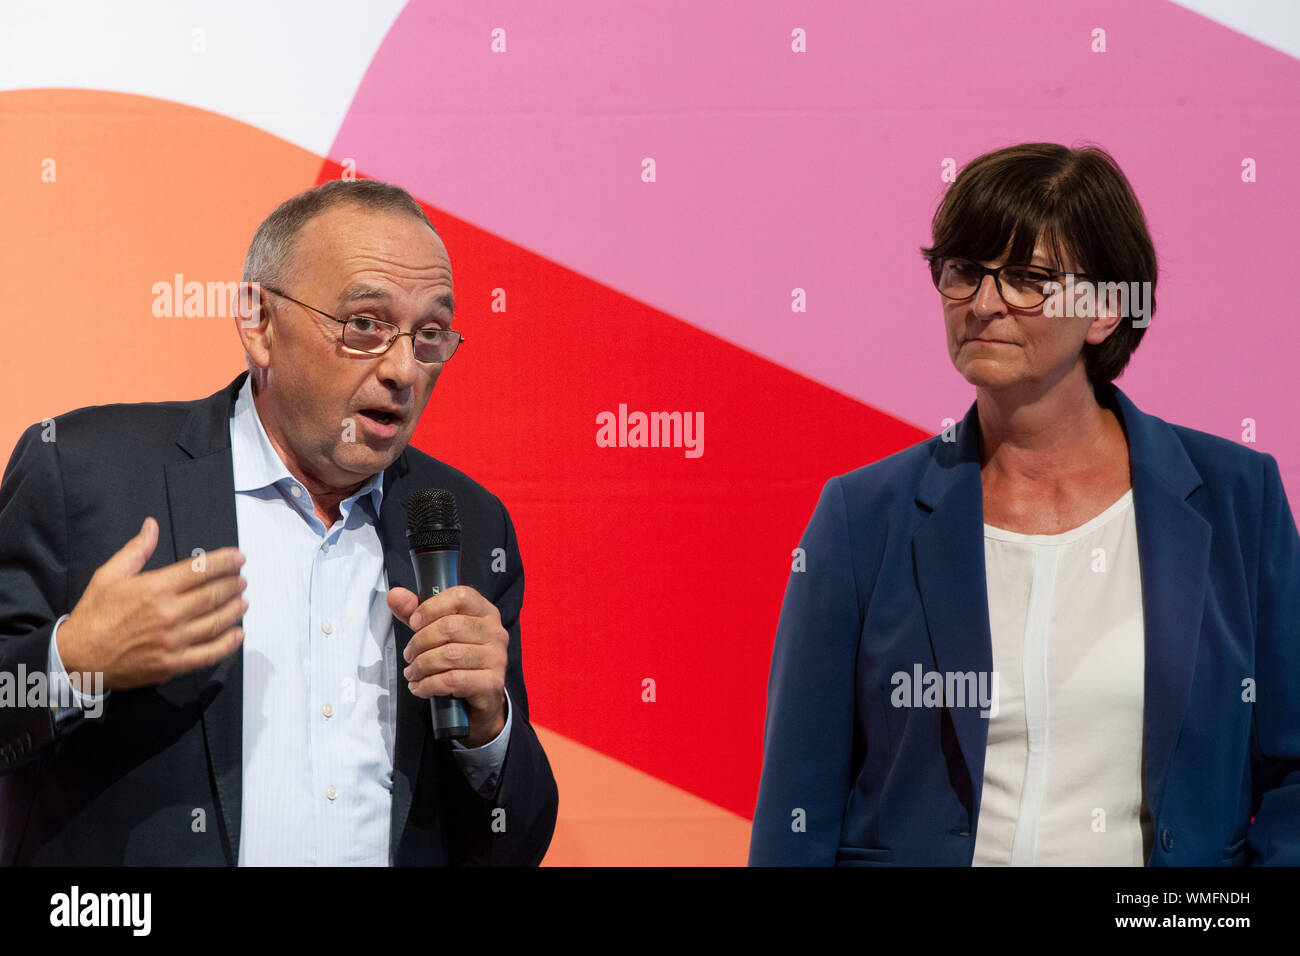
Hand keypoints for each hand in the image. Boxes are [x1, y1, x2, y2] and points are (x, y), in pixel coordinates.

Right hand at [57, 517, 246, 690]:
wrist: (78, 657)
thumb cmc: (94, 615)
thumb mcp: (109, 575)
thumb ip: (136, 550)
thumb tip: (151, 525)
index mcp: (155, 588)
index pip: (201, 569)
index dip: (226, 561)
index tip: (239, 557)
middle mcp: (169, 614)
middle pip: (214, 594)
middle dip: (233, 584)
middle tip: (241, 579)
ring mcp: (173, 640)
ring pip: (217, 622)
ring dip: (235, 609)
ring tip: (243, 601)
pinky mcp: (174, 664)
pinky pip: (210, 653)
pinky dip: (228, 643)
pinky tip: (237, 633)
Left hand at [387, 585, 507, 746]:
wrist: (481, 699)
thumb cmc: (459, 660)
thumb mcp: (436, 633)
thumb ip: (416, 613)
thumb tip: (395, 595)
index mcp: (484, 612)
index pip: (460, 596)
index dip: (432, 607)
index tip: (414, 623)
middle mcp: (495, 631)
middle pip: (450, 626)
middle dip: (420, 642)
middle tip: (409, 655)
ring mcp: (497, 657)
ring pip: (449, 655)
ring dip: (422, 666)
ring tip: (412, 672)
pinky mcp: (492, 682)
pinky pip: (453, 680)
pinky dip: (429, 685)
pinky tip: (421, 687)